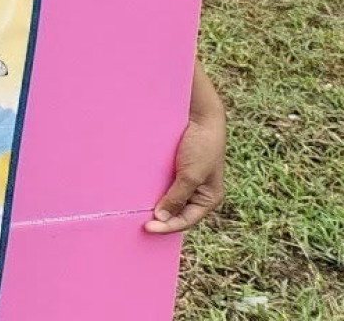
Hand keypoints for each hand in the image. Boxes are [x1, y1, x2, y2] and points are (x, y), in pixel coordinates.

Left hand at [147, 70, 226, 233]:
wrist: (200, 115)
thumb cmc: (201, 146)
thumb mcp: (191, 175)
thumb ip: (177, 197)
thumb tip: (161, 218)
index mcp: (209, 198)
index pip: (186, 220)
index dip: (167, 226)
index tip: (146, 228)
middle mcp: (197, 192)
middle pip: (176, 212)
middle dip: (160, 218)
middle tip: (137, 224)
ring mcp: (185, 180)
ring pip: (167, 199)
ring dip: (153, 204)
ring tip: (135, 211)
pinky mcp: (174, 168)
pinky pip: (161, 184)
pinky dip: (151, 189)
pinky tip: (137, 192)